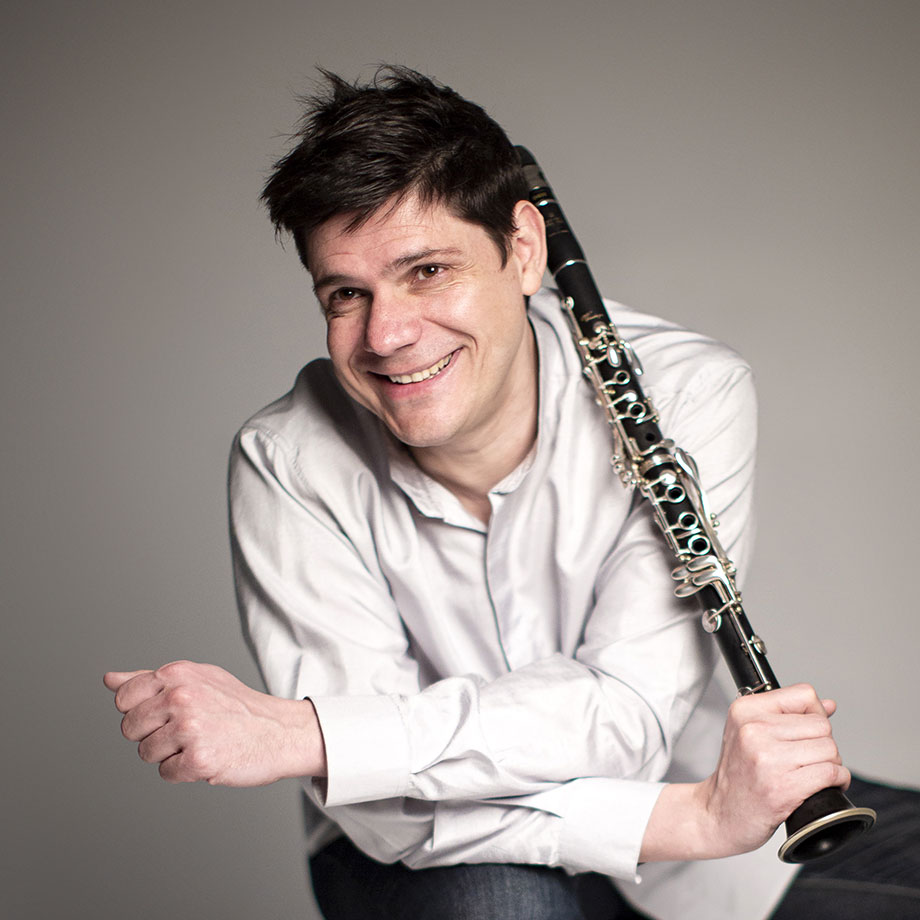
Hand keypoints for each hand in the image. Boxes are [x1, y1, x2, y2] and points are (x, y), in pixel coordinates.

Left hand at [104, 660, 326, 785]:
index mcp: (178, 674)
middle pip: (130, 728)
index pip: (124, 697)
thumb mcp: (197, 679)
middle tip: (186, 730)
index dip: (140, 710)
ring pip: (146, 753)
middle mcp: (181, 697)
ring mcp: (190, 728)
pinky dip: (183, 771)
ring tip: (200, 742)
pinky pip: (166, 773)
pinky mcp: (199, 759)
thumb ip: (150, 680)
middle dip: (152, 734)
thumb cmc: (237, 706)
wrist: (280, 731)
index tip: (165, 713)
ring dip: (169, 754)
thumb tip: (110, 679)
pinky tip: (206, 756)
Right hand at [641, 683, 849, 860]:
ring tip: (811, 773)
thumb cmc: (737, 775)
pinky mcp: (783, 788)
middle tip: (807, 759)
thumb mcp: (749, 733)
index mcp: (745, 710)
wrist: (719, 814)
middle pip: (821, 725)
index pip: (803, 694)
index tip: (806, 731)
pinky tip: (823, 786)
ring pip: (829, 749)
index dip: (814, 713)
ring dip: (831, 765)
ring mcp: (768, 759)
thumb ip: (788, 715)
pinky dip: (837, 781)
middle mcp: (754, 730)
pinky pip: (830, 773)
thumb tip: (828, 706)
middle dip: (823, 744)